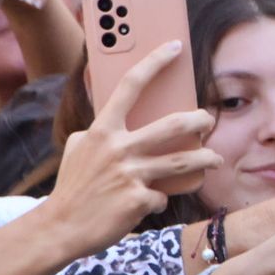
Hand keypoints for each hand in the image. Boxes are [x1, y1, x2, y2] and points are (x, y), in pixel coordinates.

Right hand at [43, 41, 221, 257]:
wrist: (59, 227)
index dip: (155, 62)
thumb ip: (99, 132)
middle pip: (173, 125)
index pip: (131, 85)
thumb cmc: (72, 186)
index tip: (175, 46)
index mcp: (102, 130)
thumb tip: (121, 119)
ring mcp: (130, 175)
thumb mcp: (78, 148)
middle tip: (208, 121)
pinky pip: (162, 195)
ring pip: (182, 162)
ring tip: (215, 159)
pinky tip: (149, 202)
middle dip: (199, 121)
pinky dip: (159, 199)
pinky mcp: (139, 200)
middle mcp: (118, 149)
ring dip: (205, 159)